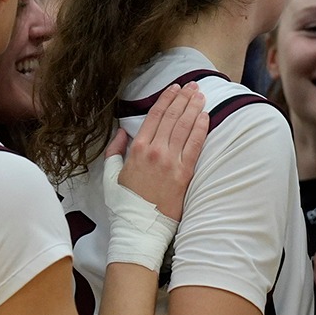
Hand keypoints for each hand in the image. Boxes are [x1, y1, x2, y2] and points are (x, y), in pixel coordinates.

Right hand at [111, 84, 208, 220]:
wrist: (139, 228)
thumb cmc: (124, 203)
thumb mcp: (110, 175)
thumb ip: (115, 150)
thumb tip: (122, 131)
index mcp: (137, 149)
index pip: (155, 116)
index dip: (166, 99)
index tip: (175, 88)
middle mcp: (155, 151)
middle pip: (172, 118)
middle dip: (183, 98)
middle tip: (193, 86)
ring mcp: (171, 162)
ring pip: (184, 127)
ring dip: (194, 108)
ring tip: (200, 95)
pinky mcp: (184, 174)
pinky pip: (195, 146)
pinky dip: (200, 129)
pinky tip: (205, 116)